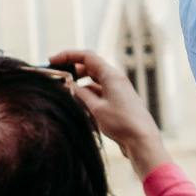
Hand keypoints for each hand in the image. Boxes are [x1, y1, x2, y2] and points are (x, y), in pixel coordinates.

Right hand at [51, 47, 173, 178]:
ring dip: (79, 84)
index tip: (53, 60)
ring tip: (65, 91)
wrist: (142, 140)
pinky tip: (78, 103)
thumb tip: (69, 84)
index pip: (87, 56)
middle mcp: (115, 79)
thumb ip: (81, 94)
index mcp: (111, 75)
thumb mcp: (96, 108)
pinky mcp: (117, 102)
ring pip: (94, 81)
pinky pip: (99, 92)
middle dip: (72, 70)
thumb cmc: (121, 123)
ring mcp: (117, 90)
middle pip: (90, 67)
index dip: (68, 55)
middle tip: (56, 76)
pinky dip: (87, 94)